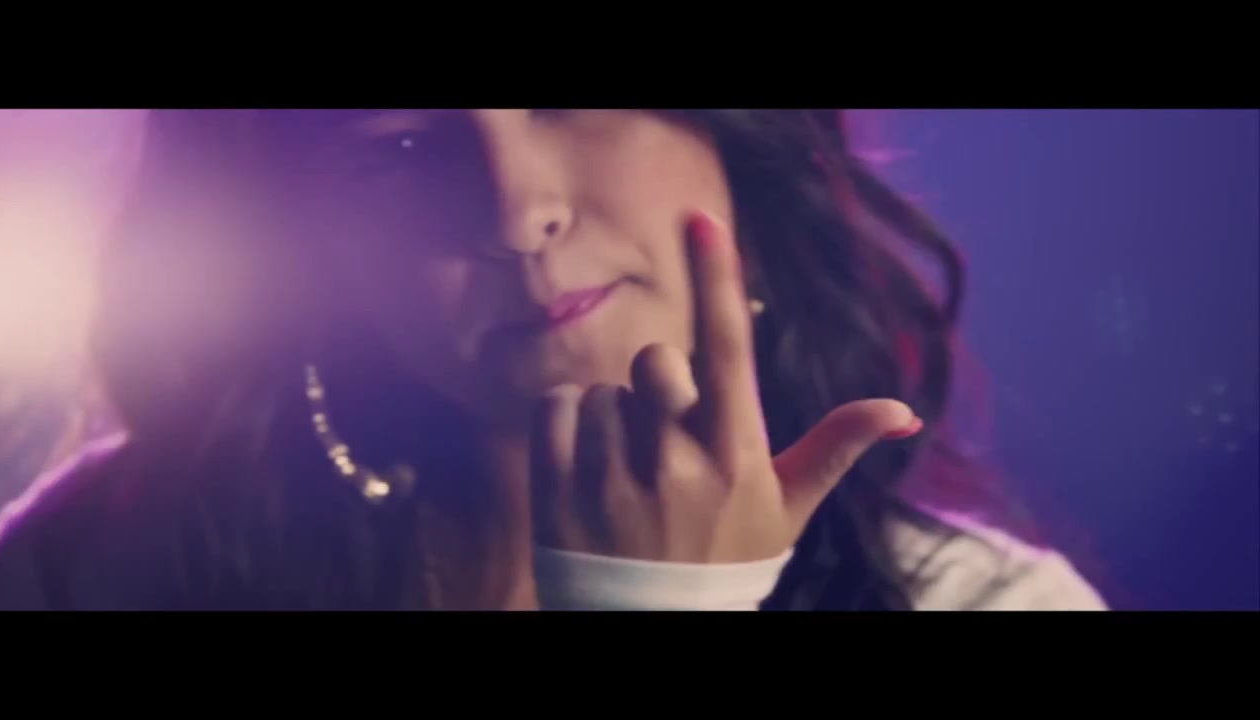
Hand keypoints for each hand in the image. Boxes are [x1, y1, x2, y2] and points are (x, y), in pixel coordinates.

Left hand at [529, 212, 920, 564]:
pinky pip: (553, 409)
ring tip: (628, 472)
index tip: (701, 219)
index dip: (716, 277)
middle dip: (659, 387)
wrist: (654, 629)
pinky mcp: (556, 494)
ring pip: (602, 391)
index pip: (726, 349)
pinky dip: (565, 425)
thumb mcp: (784, 508)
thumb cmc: (726, 560)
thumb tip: (901, 408)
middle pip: (655, 361)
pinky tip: (587, 467)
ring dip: (612, 419)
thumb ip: (835, 448)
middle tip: (665, 439)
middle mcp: (674, 464)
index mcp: (733, 455)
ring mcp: (611, 481)